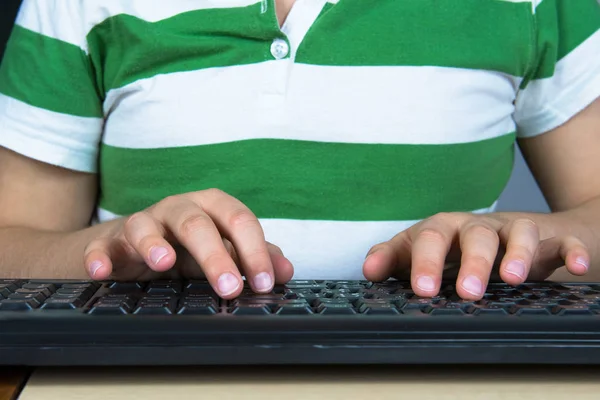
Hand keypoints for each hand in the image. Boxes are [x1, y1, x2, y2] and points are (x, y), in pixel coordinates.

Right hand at [82, 189, 293, 297]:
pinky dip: (99, 257)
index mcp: (210, 208)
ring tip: (164, 264)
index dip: (254, 251)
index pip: (238, 221)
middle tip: (230, 287)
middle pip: (197, 223)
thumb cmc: (184, 247)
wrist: (131, 246)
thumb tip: (286, 271)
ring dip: (154, 243)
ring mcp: (142, 223)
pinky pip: (101, 246)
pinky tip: (101, 272)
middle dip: (215, 254)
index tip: (265, 283)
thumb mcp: (221, 251)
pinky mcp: (109, 242)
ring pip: (146, 225)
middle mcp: (177, 209)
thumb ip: (252, 258)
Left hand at [362, 212, 589, 299]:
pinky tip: (576, 268)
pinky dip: (570, 251)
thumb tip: (368, 272)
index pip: (429, 238)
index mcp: (444, 230)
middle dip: (471, 262)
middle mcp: (477, 227)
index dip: (424, 262)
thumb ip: (396, 260)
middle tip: (467, 292)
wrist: (511, 232)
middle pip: (474, 234)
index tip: (421, 290)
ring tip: (512, 279)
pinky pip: (561, 241)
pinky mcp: (547, 240)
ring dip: (516, 254)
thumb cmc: (458, 248)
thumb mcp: (423, 253)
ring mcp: (512, 231)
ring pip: (516, 232)